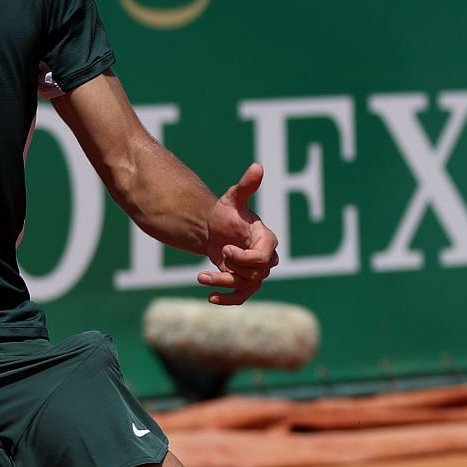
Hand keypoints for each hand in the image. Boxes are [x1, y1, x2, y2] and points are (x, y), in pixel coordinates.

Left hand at [197, 162, 279, 304]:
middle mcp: (265, 258)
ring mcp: (256, 272)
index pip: (263, 257)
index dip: (244, 258)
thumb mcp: (233, 199)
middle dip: (233, 269)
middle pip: (256, 274)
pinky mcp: (244, 282)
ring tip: (201, 276)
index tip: (225, 250)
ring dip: (222, 283)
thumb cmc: (227, 213)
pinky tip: (210, 298)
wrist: (215, 229)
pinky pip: (241, 296)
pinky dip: (227, 299)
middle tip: (217, 256)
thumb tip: (257, 166)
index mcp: (266, 239)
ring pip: (245, 286)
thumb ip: (246, 186)